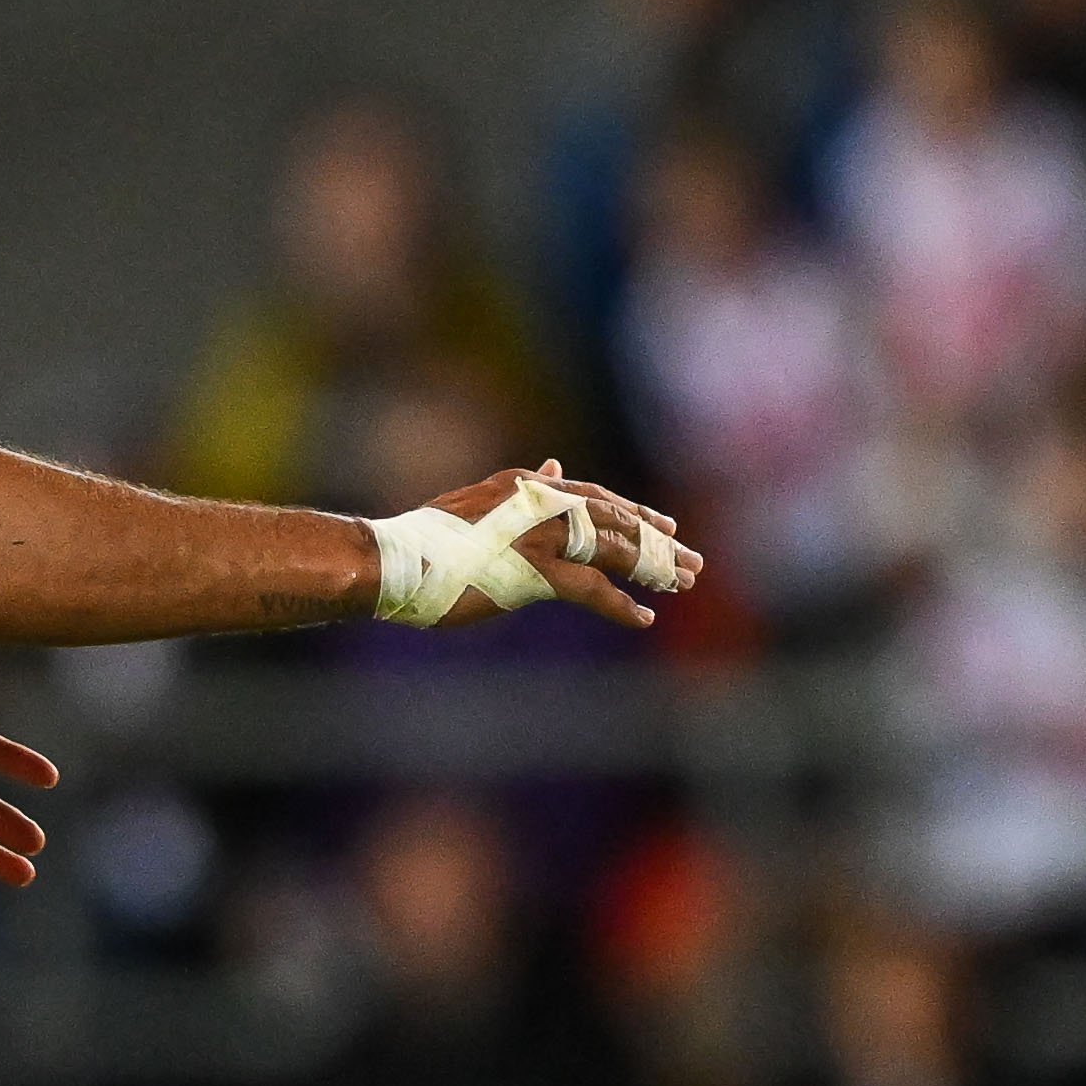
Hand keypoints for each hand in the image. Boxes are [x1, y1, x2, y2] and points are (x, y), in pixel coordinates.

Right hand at [403, 460, 694, 628]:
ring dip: (653, 568)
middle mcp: (541, 503)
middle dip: (658, 542)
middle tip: (694, 561)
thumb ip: (522, 490)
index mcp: (528, 486)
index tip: (665, 525)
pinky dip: (620, 604)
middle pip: (616, 520)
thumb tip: (554, 467)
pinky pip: (591, 589)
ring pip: (614, 549)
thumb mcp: (480, 503)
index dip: (634, 513)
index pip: (596, 496)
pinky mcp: (533, 572)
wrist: (391, 561)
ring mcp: (539, 536)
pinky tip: (644, 618)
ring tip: (684, 585)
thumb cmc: (425, 540)